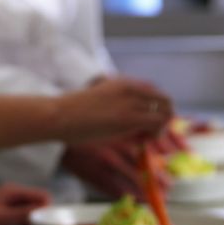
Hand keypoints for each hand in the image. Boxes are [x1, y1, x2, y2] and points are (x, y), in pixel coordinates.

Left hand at [0, 184, 50, 224]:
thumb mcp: (3, 218)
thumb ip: (24, 213)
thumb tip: (45, 208)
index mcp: (13, 191)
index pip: (41, 195)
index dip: (48, 207)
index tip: (49, 223)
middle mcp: (14, 196)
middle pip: (38, 203)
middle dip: (42, 215)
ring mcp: (11, 206)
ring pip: (32, 213)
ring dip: (35, 223)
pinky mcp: (8, 216)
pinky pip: (25, 220)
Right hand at [55, 77, 172, 142]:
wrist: (57, 115)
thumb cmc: (71, 113)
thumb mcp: (98, 101)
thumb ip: (116, 105)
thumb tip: (130, 122)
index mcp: (122, 82)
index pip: (154, 93)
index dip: (154, 110)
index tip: (143, 125)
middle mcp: (130, 87)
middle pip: (165, 100)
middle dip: (164, 118)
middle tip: (148, 134)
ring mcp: (130, 101)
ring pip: (165, 112)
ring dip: (160, 128)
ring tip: (143, 139)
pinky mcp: (128, 117)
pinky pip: (157, 123)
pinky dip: (155, 134)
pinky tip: (140, 142)